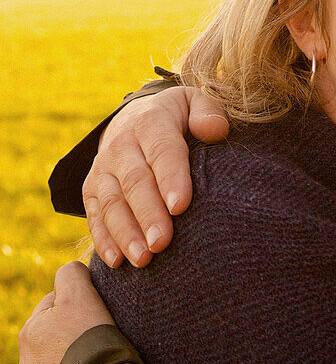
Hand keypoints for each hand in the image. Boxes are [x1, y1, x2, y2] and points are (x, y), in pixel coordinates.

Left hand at [18, 262, 115, 363]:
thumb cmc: (89, 345)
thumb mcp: (81, 297)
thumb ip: (72, 275)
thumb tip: (72, 271)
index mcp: (30, 332)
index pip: (54, 304)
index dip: (80, 304)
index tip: (100, 313)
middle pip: (55, 339)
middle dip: (74, 338)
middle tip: (103, 341)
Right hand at [83, 86, 228, 267]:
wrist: (133, 117)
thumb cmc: (177, 117)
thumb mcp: (193, 102)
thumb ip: (208, 112)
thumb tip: (216, 130)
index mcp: (150, 122)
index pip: (162, 151)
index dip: (170, 178)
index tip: (181, 206)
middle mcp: (121, 145)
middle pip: (135, 182)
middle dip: (148, 214)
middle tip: (162, 243)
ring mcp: (103, 169)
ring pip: (111, 203)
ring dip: (125, 233)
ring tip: (143, 259)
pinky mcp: (91, 189)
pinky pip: (94, 215)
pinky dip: (103, 239)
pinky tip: (117, 261)